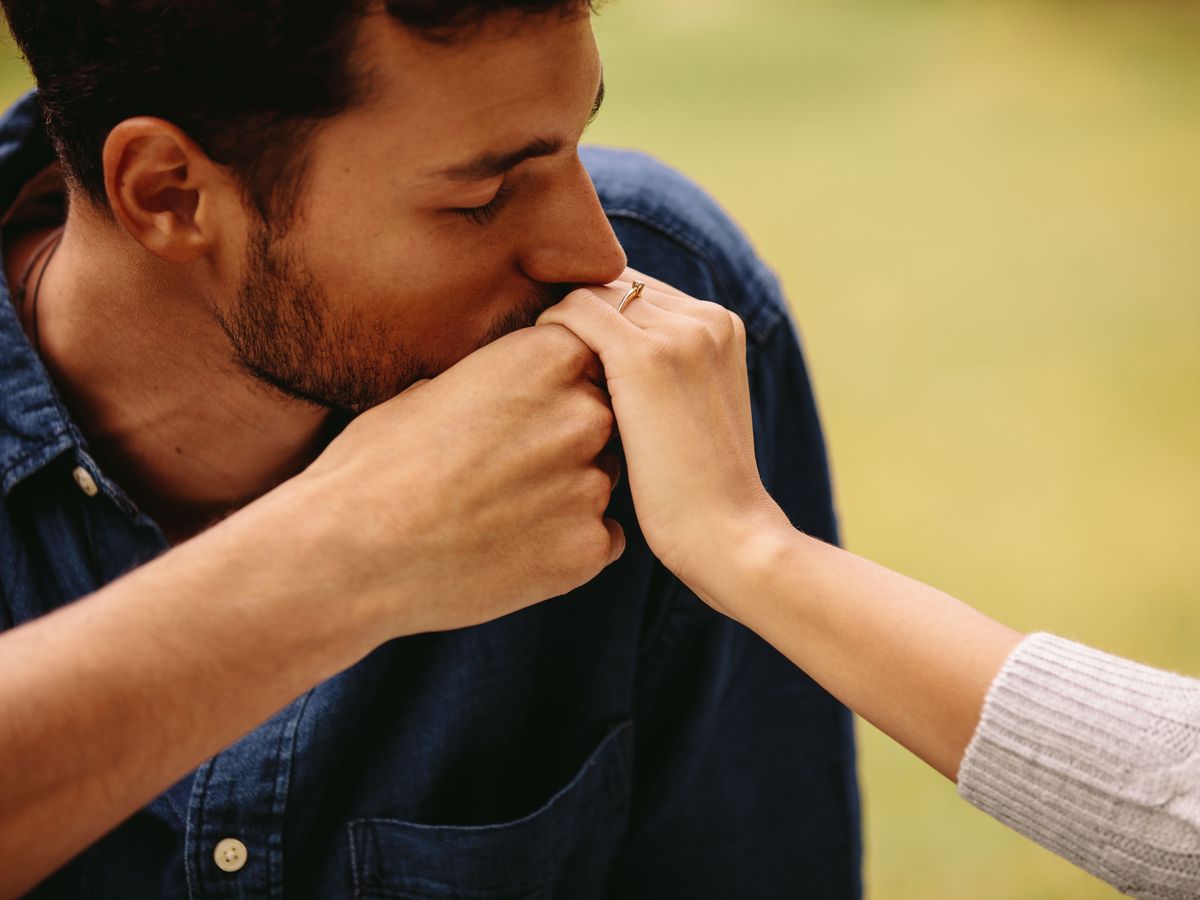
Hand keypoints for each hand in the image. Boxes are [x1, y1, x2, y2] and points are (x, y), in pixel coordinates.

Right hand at [297, 324, 624, 636]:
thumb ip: (497, 379)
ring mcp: (591, 485)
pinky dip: (567, 545)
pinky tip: (513, 550)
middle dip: (566, 439)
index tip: (527, 407)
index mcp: (546, 358)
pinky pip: (600, 538)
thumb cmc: (376, 465)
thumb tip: (515, 384)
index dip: (560, 382)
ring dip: (566, 494)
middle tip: (505, 467)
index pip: (590, 355)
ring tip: (497, 512)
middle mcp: (583, 415)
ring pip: (600, 481)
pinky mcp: (588, 549)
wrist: (350, 555)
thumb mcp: (431, 389)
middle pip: (604, 419)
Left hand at [535, 270, 787, 603]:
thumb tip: (599, 360)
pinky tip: (532, 372)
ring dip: (560, 325)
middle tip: (535, 356)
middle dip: (576, 314)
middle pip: (614, 286)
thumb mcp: (689, 415)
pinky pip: (576, 313)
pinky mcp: (647, 357)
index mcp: (722, 325)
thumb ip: (662, 375)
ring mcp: (680, 332)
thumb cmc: (696, 493)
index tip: (562, 353)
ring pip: (592, 294)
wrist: (726, 536)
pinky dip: (548, 332)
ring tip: (532, 367)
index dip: (597, 317)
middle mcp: (706, 316)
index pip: (639, 292)